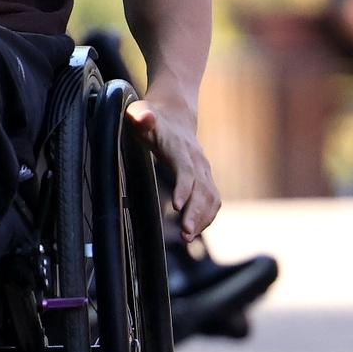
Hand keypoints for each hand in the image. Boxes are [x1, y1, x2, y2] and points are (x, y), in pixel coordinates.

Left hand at [125, 95, 219, 242]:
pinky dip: (207, 217)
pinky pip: (213, 200)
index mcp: (179, 147)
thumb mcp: (140, 113)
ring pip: (211, 197)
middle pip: (202, 188)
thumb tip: (143, 117)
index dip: (184, 187)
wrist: (174, 113)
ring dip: (202, 219)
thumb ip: (140, 116)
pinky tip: (194, 231)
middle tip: (185, 233)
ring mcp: (204, 170)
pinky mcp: (206, 179)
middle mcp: (197, 160)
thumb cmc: (151, 117)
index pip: (185, 169)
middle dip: (195, 212)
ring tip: (187, 238)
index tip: (177, 206)